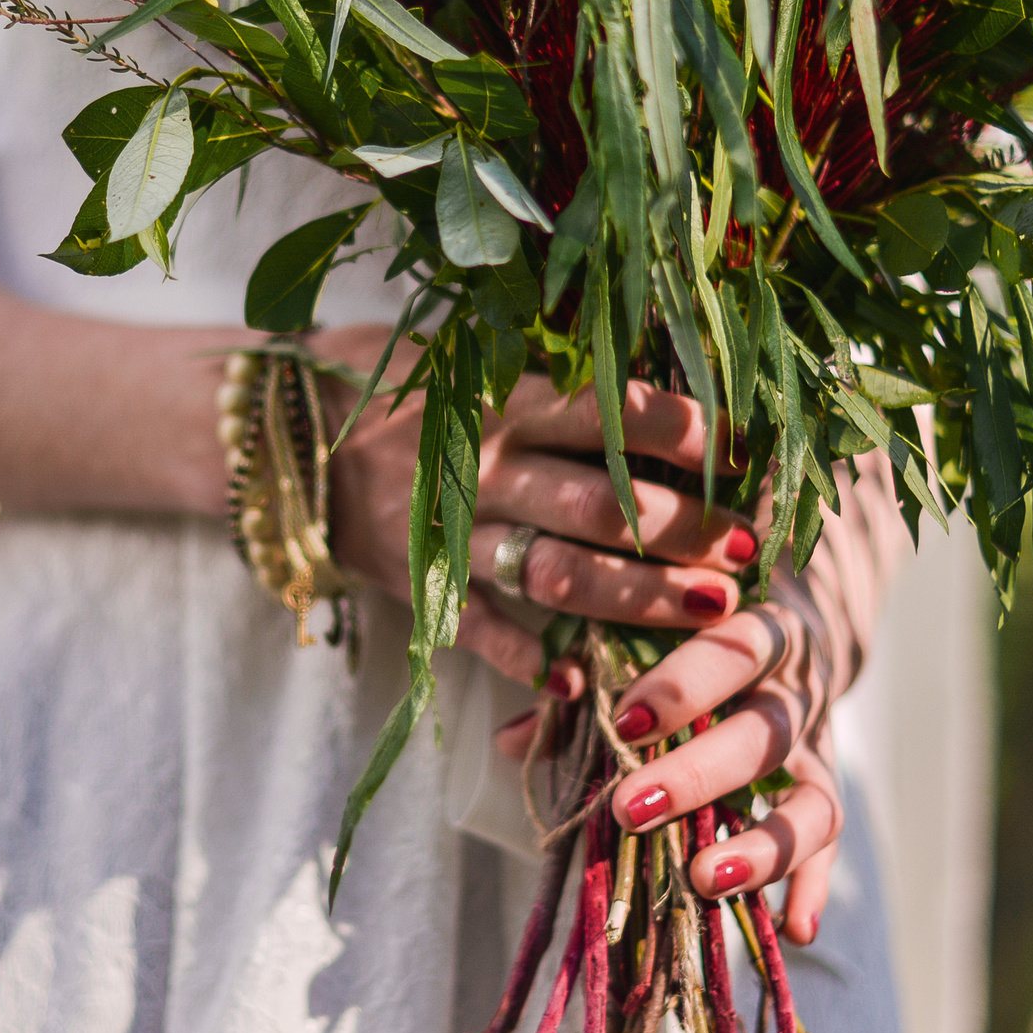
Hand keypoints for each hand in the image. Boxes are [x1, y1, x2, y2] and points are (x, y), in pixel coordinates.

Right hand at [312, 326, 760, 690]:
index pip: (610, 411)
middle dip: (686, 529)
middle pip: (601, 504)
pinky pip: (480, 630)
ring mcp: (450, 529)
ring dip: (641, 597)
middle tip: (749, 547)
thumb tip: (659, 368)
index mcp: (504, 398)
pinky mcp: (419, 582)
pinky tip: (581, 677)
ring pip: (558, 572)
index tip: (746, 446)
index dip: (684, 431)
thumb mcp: (467, 354)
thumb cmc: (397, 385)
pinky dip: (527, 658)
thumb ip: (548, 372)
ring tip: (712, 608)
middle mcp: (484, 463)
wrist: (284, 436)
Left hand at [498, 594, 840, 944]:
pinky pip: (831, 845)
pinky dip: (815, 886)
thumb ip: (588, 679)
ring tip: (706, 879)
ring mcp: (819, 747)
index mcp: (754, 632)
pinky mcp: (828, 791)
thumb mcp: (656, 632)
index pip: (730, 650)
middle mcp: (795, 690)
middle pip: (766, 732)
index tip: (624, 722)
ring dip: (764, 846)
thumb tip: (511, 741)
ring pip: (814, 800)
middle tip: (631, 809)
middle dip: (699, 775)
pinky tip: (793, 928)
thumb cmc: (699, 628)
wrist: (803, 613)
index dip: (682, 686)